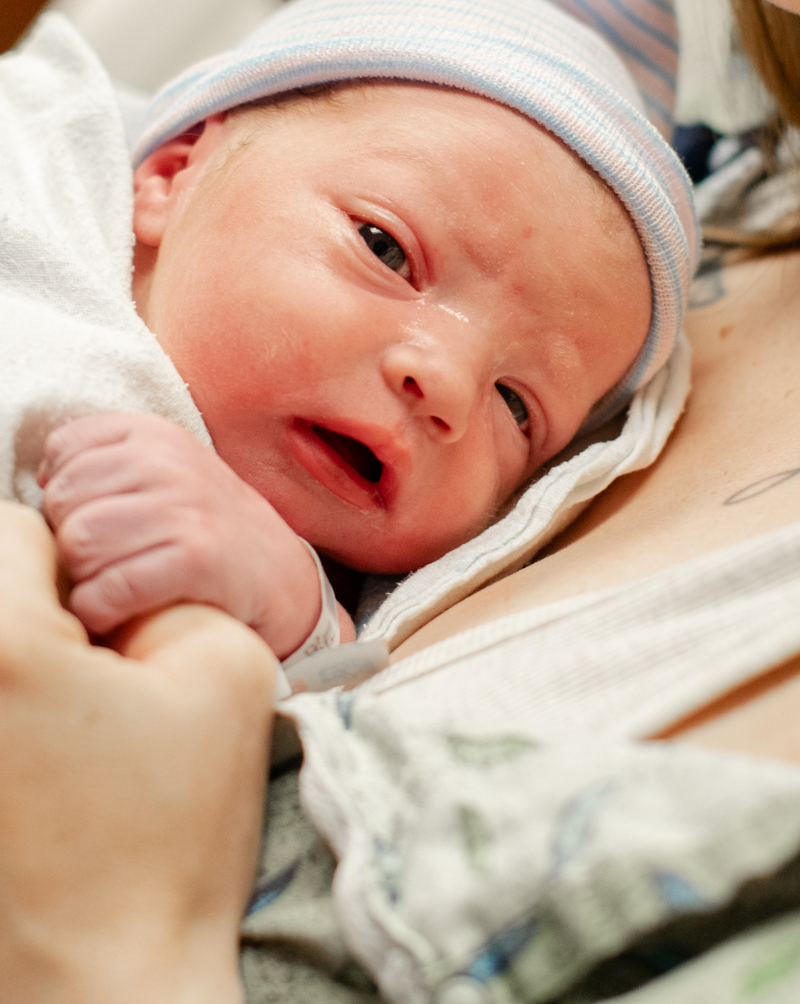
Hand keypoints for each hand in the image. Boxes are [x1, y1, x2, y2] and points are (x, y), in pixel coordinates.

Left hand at [0, 500, 275, 1003]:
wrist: (108, 986)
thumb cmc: (168, 839)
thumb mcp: (226, 671)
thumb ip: (175, 584)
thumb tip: (119, 582)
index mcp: (0, 644)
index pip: (15, 527)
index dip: (76, 564)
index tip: (110, 627)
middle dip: (39, 613)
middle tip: (93, 680)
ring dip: (21, 668)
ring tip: (68, 737)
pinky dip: (12, 716)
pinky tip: (44, 776)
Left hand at [38, 413, 321, 659]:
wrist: (278, 573)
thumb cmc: (203, 527)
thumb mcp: (161, 474)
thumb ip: (103, 465)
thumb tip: (44, 482)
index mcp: (153, 434)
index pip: (63, 453)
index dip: (67, 497)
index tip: (99, 519)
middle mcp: (169, 461)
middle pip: (64, 502)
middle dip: (72, 541)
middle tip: (109, 561)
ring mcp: (185, 507)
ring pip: (80, 543)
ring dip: (86, 578)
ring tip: (114, 584)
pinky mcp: (198, 558)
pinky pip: (110, 588)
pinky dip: (101, 610)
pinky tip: (119, 611)